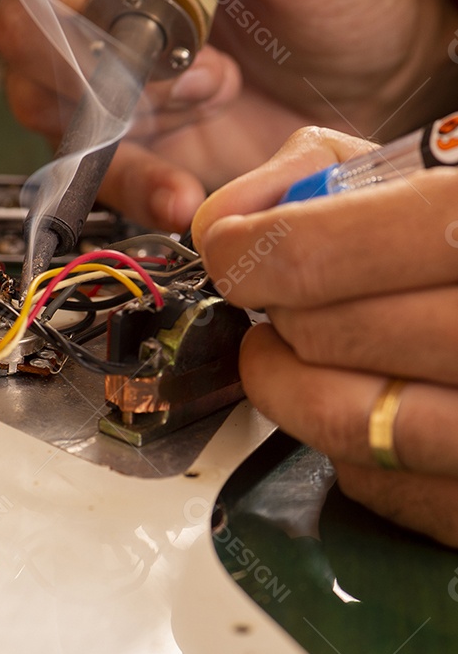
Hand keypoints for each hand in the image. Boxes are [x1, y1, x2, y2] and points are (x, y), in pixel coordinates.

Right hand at [0, 0, 457, 232]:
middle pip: (22, 16)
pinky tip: (180, 193)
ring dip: (121, 112)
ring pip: (42, 97)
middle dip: (82, 49)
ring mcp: (104, 75)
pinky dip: (133, 186)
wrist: (366, 90)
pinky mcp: (125, 144)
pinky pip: (96, 172)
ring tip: (216, 89)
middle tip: (169, 54)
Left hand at [192, 126, 457, 546]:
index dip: (251, 254)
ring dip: (289, 384)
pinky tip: (373, 401)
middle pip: (323, 337)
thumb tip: (217, 220)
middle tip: (286, 299)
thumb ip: (322, 172)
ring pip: (343, 424)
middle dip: (282, 312)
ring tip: (292, 353)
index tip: (232, 252)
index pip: (316, 254)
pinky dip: (352, 447)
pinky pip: (383, 483)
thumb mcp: (438, 170)